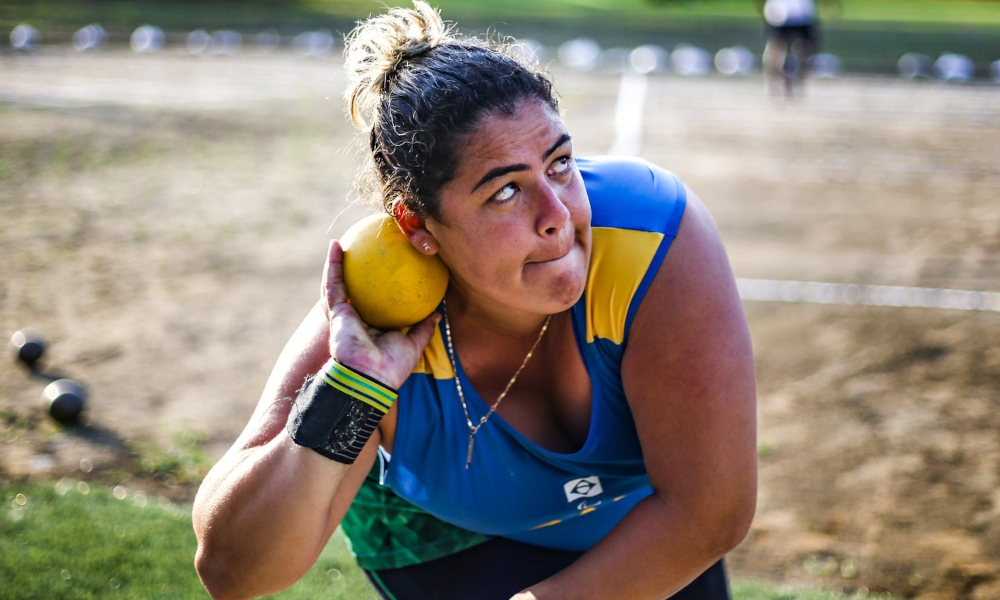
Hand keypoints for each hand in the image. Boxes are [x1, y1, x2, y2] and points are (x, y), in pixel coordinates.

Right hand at [321, 239, 439, 388]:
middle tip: (361, 251)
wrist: (370, 378)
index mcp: (373, 327)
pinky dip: (332, 265)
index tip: (386, 269)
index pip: (375, 302)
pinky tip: (336, 246)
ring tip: (342, 241)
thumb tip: (437, 314)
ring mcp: (344, 315)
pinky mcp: (336, 311)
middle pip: (354, 290)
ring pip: (337, 283)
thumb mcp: (414, 345)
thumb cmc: (391, 367)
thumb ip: (423, 328)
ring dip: (337, 262)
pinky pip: (333, 283)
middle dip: (353, 272)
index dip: (377, 287)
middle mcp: (357, 319)